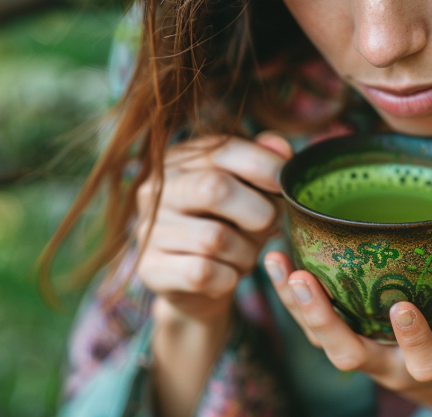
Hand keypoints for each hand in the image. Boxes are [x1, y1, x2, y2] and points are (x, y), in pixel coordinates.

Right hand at [136, 132, 291, 324]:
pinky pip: (202, 272)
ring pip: (214, 238)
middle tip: (269, 227)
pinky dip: (228, 278)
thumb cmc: (229, 227)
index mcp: (183, 160)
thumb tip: (281, 146)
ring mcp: (149, 228)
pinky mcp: (150, 268)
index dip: (263, 165)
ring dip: (245, 253)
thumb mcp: (250, 193)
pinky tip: (228, 276)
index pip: (225, 148)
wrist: (194, 285)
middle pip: (214, 189)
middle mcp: (157, 189)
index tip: (282, 184)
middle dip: (257, 212)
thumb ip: (264, 164)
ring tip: (246, 256)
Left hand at [264, 192, 431, 416]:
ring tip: (276, 262)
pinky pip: (316, 328)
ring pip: (323, 342)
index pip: (424, 357)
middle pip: (350, 354)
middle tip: (300, 279)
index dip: (412, 337)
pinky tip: (278, 261)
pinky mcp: (351, 344)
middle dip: (322, 320)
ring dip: (296, 306)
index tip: (403, 309)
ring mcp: (367, 357)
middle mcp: (393, 366)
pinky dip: (294, 300)